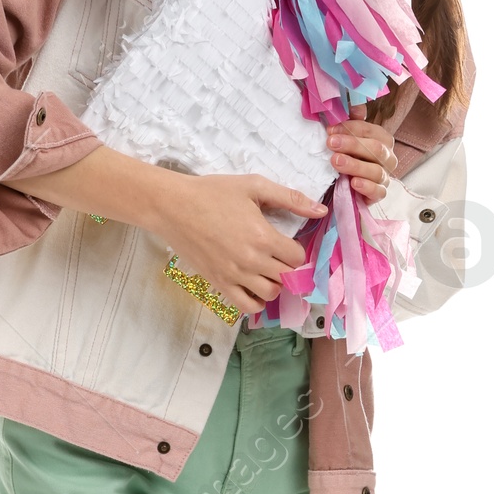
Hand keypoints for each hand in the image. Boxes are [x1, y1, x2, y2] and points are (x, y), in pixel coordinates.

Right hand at [153, 172, 325, 315]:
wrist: (172, 207)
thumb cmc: (212, 192)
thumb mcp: (254, 186)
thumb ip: (290, 198)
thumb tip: (321, 211)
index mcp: (262, 236)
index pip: (297, 257)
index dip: (297, 250)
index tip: (288, 242)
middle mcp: (251, 261)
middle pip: (287, 277)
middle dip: (288, 267)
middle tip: (279, 256)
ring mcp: (234, 276)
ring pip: (270, 295)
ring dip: (274, 284)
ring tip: (266, 269)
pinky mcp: (219, 283)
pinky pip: (246, 306)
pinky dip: (256, 301)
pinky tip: (253, 284)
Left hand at [327, 102, 398, 202]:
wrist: (347, 184)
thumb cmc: (350, 155)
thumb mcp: (348, 136)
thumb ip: (352, 121)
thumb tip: (356, 107)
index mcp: (383, 139)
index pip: (371, 130)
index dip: (351, 128)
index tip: (330, 129)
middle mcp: (388, 157)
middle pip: (376, 149)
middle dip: (352, 145)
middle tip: (331, 143)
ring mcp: (385, 177)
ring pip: (376, 170)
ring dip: (355, 165)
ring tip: (336, 162)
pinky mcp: (379, 194)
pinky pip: (378, 192)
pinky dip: (367, 187)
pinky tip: (354, 183)